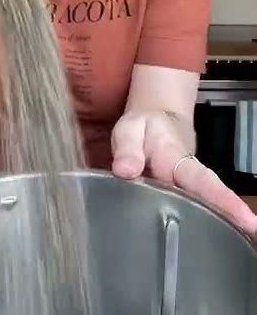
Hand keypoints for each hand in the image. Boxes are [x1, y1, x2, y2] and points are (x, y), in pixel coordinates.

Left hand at [111, 109, 256, 237]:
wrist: (155, 121)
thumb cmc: (143, 128)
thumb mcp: (130, 130)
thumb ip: (128, 148)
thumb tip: (125, 171)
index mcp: (176, 159)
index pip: (202, 181)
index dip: (224, 200)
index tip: (248, 219)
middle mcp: (186, 176)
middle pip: (211, 199)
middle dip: (230, 218)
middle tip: (251, 235)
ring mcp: (184, 188)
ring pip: (204, 207)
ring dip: (221, 224)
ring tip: (241, 244)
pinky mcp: (179, 196)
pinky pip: (192, 210)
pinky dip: (203, 225)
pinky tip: (203, 248)